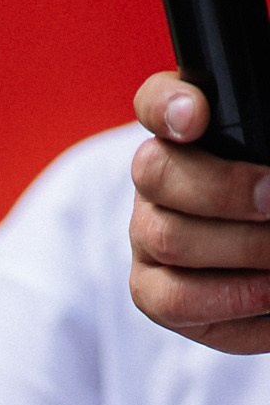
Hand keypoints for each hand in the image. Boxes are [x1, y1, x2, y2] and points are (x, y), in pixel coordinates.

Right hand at [128, 72, 269, 352]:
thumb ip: (266, 145)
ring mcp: (146, 234)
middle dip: (224, 190)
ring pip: (167, 240)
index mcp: (183, 129)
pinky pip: (176, 303)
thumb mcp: (269, 157)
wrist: (265, 253)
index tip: (197, 117)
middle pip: (157, 174)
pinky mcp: (152, 291)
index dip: (169, 107)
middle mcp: (154, 179)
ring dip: (238, 250)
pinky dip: (232, 303)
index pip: (158, 101)